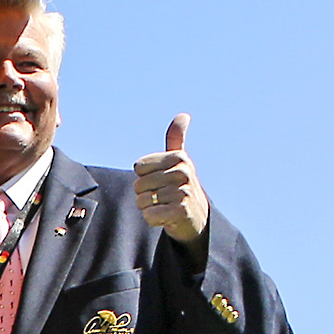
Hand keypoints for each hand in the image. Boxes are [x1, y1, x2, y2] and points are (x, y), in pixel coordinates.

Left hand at [135, 113, 208, 246]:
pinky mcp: (180, 211)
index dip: (144, 176)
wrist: (195, 216)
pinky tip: (166, 216)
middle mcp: (182, 172)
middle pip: (138, 185)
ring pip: (142, 201)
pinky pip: (149, 215)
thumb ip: (176, 138)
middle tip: (163, 196)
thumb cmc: (180, 185)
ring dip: (149, 207)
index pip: (139, 167)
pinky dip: (152, 219)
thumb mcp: (179, 159)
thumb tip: (184, 115)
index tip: (161, 179)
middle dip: (145, 193)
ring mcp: (182, 192)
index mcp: (178, 157)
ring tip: (165, 205)